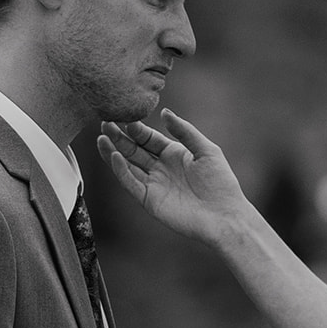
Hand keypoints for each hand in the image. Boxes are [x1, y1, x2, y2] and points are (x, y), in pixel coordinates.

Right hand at [97, 111, 248, 246]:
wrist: (224, 216)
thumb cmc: (221, 183)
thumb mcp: (206, 150)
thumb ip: (185, 131)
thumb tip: (164, 112)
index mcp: (173, 154)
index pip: (149, 138)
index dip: (136, 129)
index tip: (125, 117)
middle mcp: (160, 168)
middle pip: (134, 150)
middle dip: (119, 137)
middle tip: (105, 123)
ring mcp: (153, 184)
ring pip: (127, 166)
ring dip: (113, 152)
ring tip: (101, 138)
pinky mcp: (149, 200)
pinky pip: (131, 183)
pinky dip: (121, 171)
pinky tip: (114, 157)